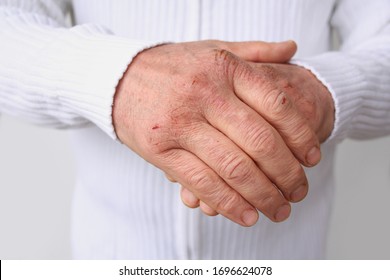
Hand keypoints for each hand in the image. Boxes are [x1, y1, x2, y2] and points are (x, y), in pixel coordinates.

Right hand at [113, 40, 320, 225]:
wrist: (118, 78)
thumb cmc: (173, 67)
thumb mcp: (214, 49)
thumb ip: (255, 51)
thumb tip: (293, 48)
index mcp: (224, 68)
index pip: (277, 106)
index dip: (301, 137)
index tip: (312, 159)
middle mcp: (205, 94)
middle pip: (260, 143)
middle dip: (287, 175)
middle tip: (299, 192)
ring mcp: (180, 123)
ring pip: (234, 168)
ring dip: (262, 196)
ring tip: (279, 210)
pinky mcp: (160, 149)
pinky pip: (202, 182)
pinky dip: (229, 204)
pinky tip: (247, 215)